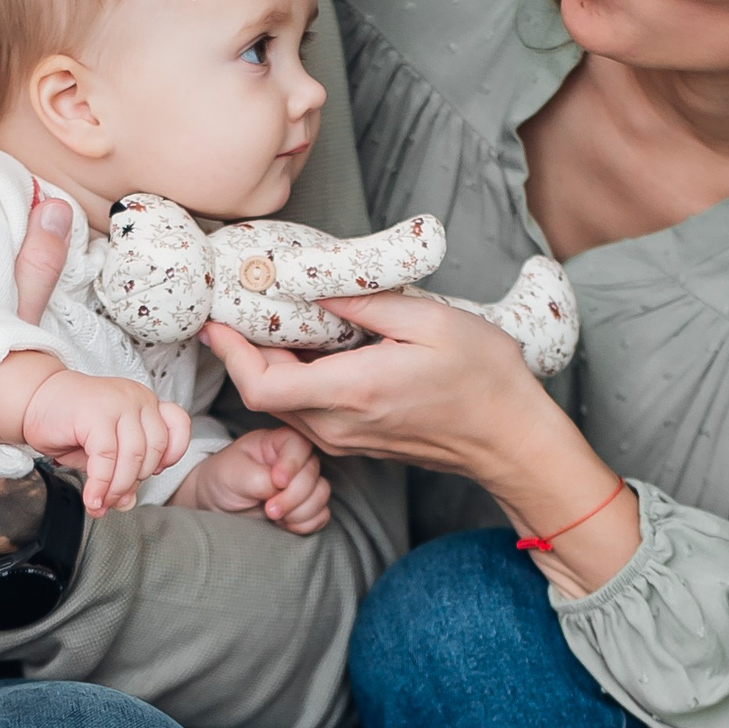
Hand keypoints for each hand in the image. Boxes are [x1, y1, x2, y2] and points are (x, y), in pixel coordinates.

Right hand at [21, 371, 191, 515]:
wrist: (34, 400)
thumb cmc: (71, 424)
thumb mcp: (104, 451)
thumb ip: (121, 472)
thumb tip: (128, 503)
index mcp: (145, 403)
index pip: (178, 425)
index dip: (173, 453)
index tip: (155, 472)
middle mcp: (136, 398)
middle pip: (154, 450)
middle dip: (134, 482)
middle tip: (114, 500)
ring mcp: (117, 402)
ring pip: (133, 457)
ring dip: (117, 489)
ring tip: (101, 503)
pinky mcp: (95, 412)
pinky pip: (106, 457)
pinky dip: (100, 485)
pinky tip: (92, 498)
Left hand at [176, 427, 331, 533]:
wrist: (217, 505)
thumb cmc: (223, 480)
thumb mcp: (233, 473)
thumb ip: (259, 478)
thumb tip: (280, 489)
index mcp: (277, 443)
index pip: (300, 444)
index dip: (292, 464)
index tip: (276, 482)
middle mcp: (295, 460)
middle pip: (313, 473)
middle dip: (292, 496)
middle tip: (269, 509)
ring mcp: (302, 484)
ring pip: (321, 494)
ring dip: (300, 511)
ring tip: (274, 517)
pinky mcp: (305, 506)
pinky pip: (322, 514)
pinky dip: (306, 523)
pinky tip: (285, 524)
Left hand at [202, 288, 637, 592]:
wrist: (512, 439)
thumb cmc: (483, 378)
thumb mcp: (431, 320)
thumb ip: (365, 303)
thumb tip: (315, 286)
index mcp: (352, 392)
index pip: (261, 385)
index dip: (229, 353)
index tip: (217, 318)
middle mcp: (338, 425)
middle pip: (263, 394)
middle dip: (242, 351)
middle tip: (241, 304)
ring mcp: (346, 440)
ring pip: (282, 405)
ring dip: (268, 365)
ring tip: (273, 318)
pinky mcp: (356, 441)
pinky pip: (306, 411)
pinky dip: (295, 378)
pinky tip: (311, 345)